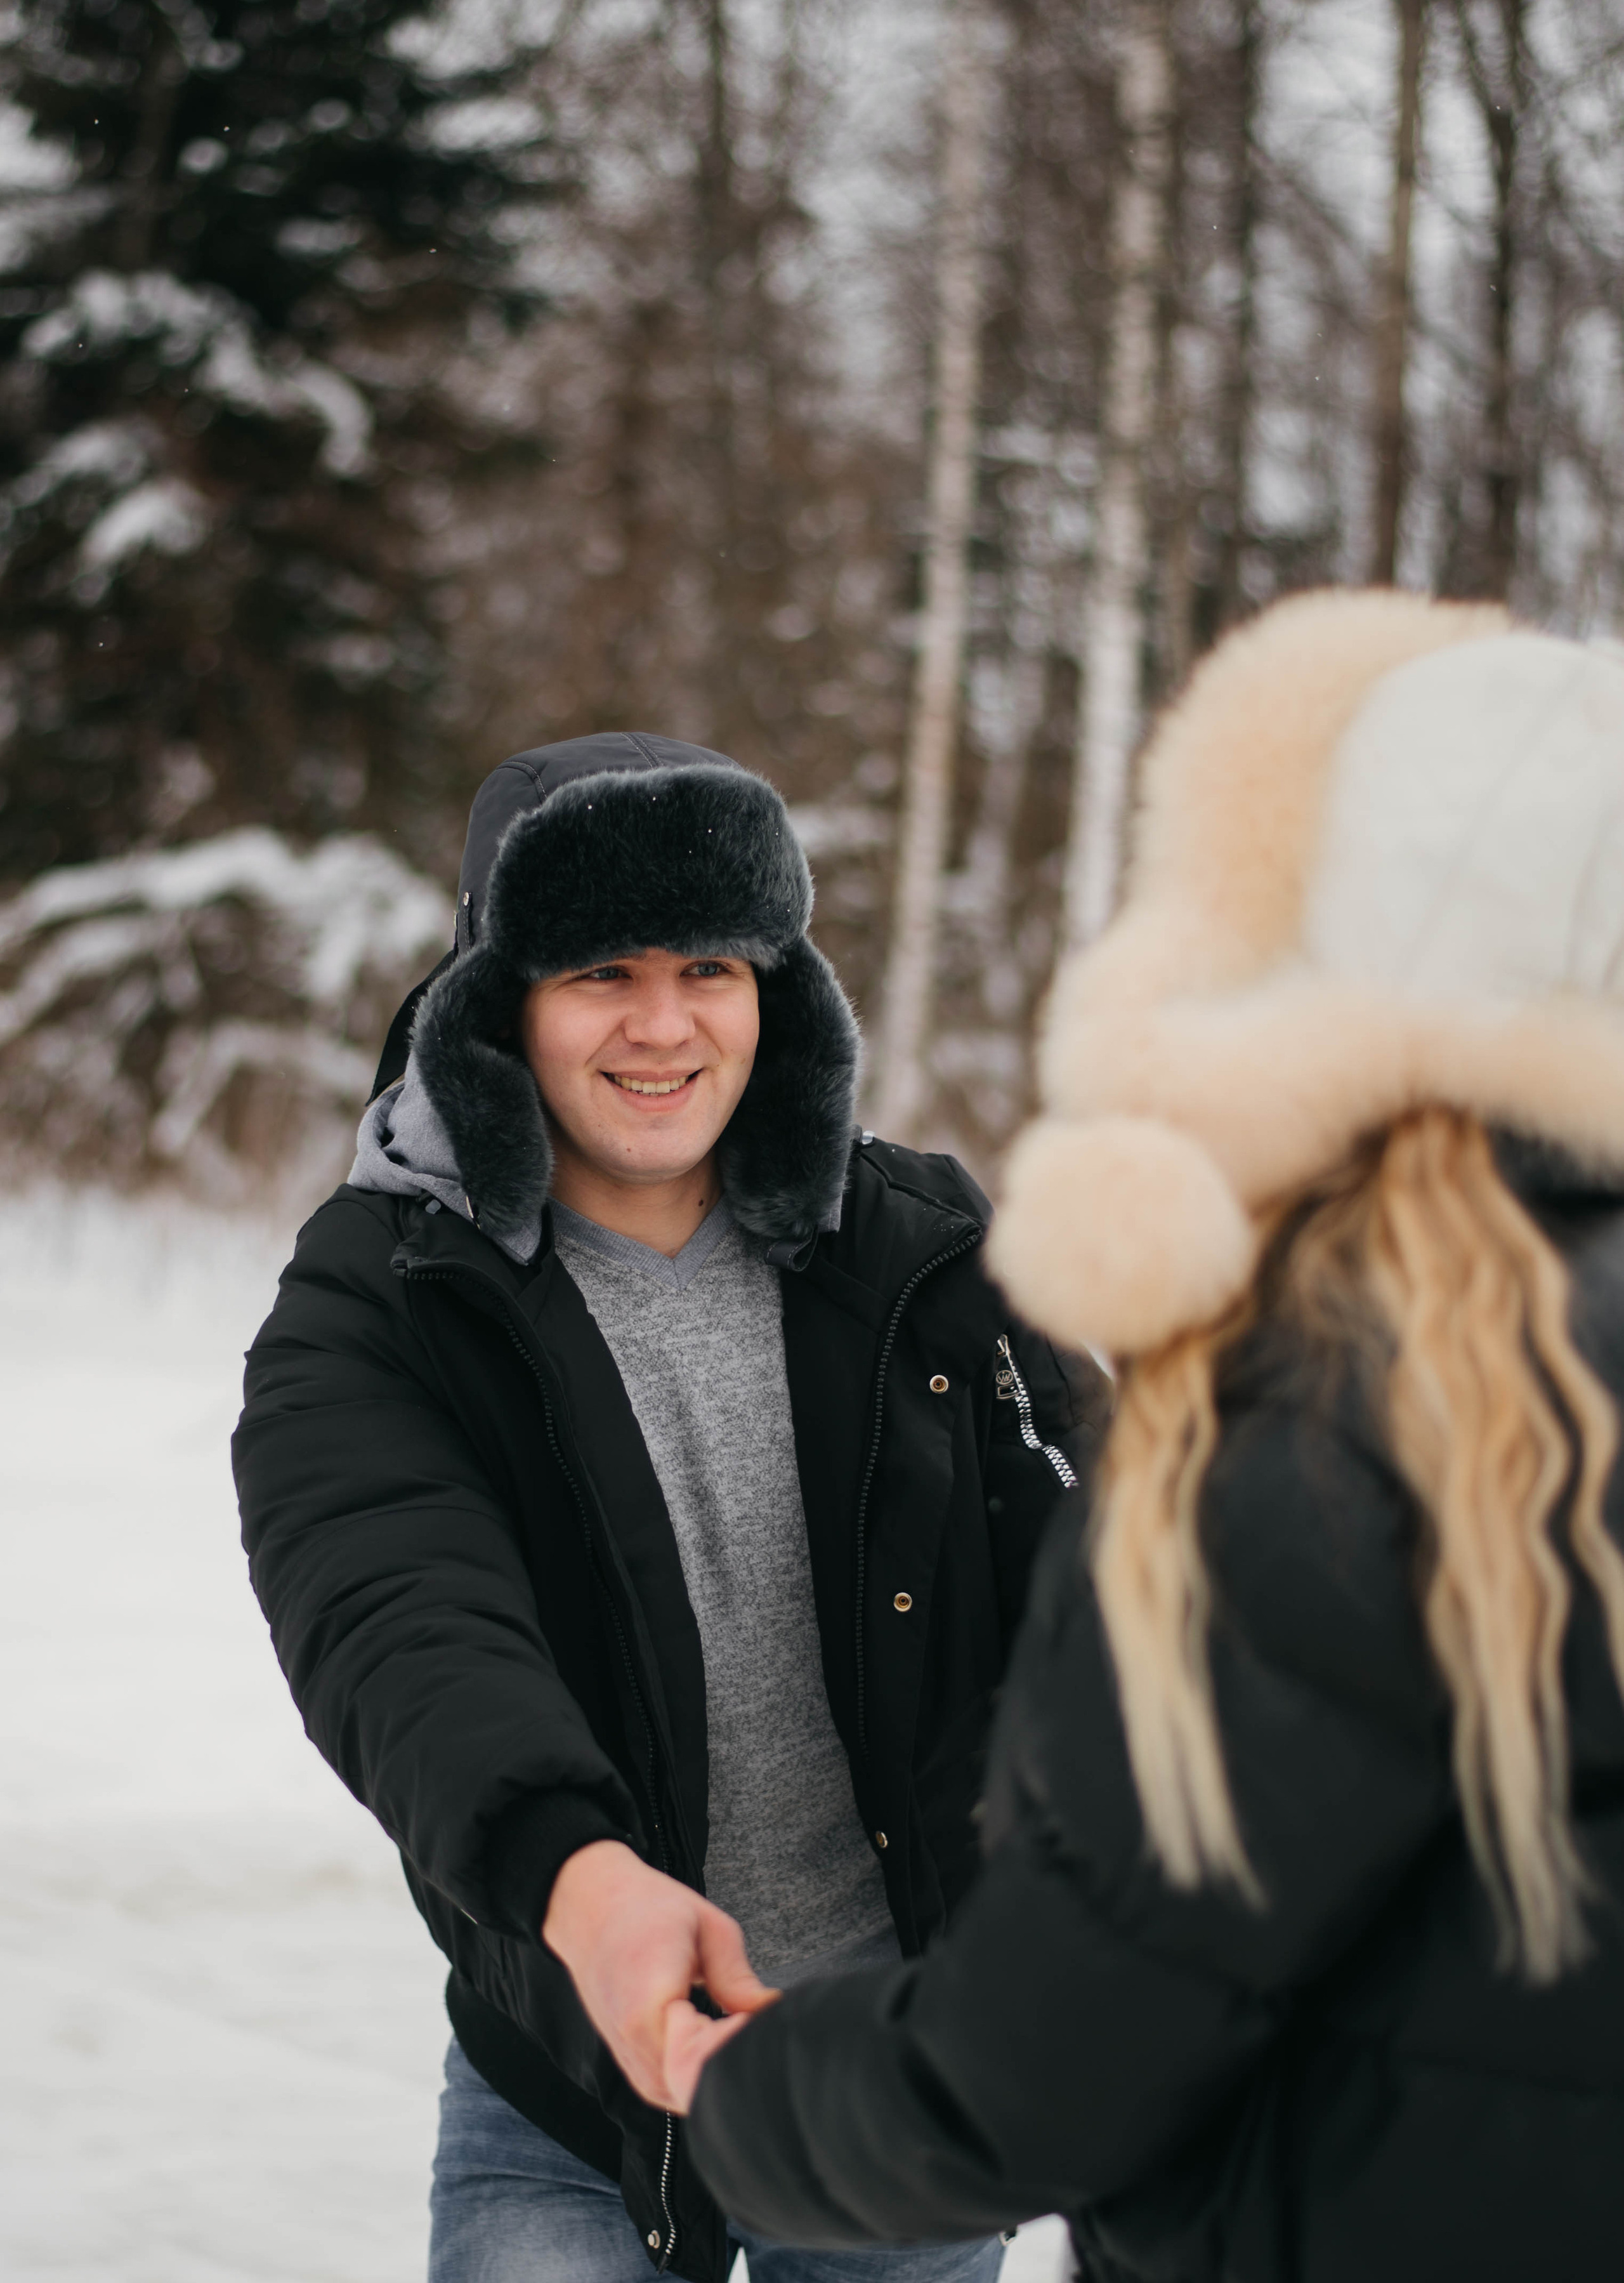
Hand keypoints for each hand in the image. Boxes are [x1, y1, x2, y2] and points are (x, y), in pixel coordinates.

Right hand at [542, 1840, 776, 2108]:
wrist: (588, 1909)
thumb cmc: (647, 1908)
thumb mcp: (706, 1926)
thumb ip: (737, 1979)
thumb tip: (771, 2014)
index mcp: (652, 2005)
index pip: (710, 2060)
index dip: (743, 2043)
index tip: (759, 2017)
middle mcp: (635, 2042)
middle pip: (700, 2086)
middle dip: (733, 2061)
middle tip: (750, 2021)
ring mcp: (628, 2059)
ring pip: (687, 2095)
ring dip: (715, 2069)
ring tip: (729, 2023)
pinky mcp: (630, 2064)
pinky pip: (672, 2088)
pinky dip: (696, 2072)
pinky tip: (711, 2035)